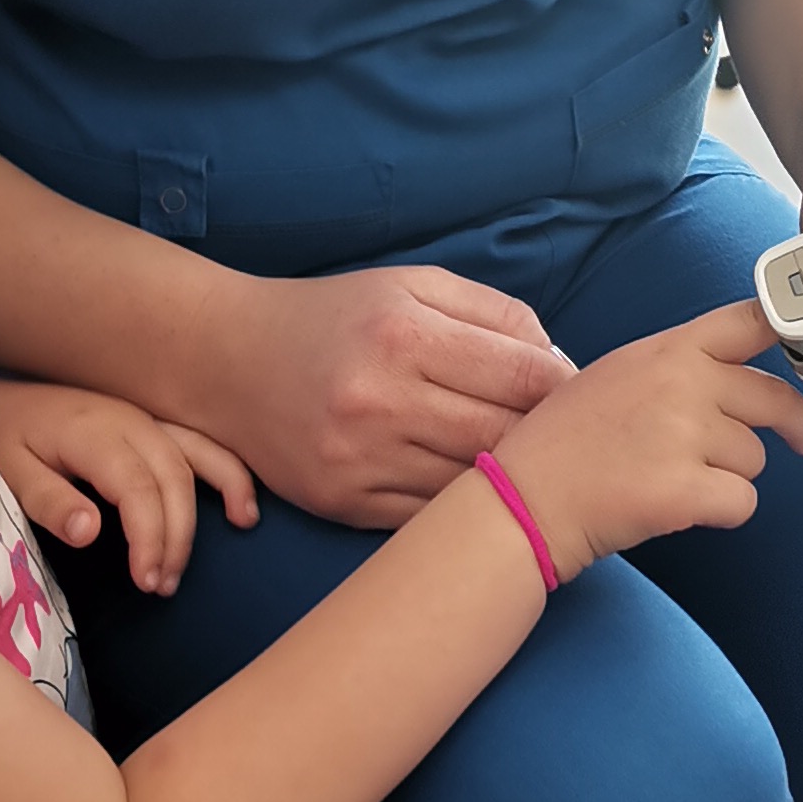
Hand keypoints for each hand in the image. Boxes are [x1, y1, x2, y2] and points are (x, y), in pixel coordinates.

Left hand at [0, 381, 256, 596]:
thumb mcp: (6, 473)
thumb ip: (49, 502)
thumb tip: (92, 533)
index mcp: (91, 432)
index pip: (139, 489)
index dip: (151, 539)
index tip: (147, 582)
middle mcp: (126, 418)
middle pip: (174, 477)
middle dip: (178, 535)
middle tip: (163, 586)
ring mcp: (141, 415)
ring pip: (197, 452)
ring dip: (224, 488)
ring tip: (242, 526)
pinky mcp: (146, 421)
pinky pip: (198, 439)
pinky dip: (226, 463)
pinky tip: (241, 493)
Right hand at [206, 266, 575, 530]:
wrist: (224, 361)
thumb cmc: (332, 317)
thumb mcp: (411, 286)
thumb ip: (493, 313)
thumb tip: (560, 362)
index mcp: (403, 334)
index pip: (524, 376)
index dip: (566, 387)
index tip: (578, 392)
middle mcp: (379, 401)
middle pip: (505, 437)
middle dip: (545, 436)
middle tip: (562, 433)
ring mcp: (358, 460)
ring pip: (473, 484)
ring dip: (508, 476)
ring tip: (525, 461)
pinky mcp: (343, 503)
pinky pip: (430, 516)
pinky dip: (461, 504)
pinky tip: (473, 485)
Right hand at [492, 303, 802, 576]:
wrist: (525, 498)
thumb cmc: (565, 442)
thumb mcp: (616, 374)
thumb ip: (675, 367)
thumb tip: (734, 379)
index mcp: (666, 348)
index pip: (749, 321)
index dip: (790, 331)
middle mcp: (682, 383)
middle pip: (776, 397)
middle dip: (794, 425)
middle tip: (801, 442)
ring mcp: (684, 435)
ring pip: (755, 458)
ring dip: (730, 475)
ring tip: (677, 477)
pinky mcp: (685, 489)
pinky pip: (743, 502)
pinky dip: (722, 512)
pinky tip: (681, 506)